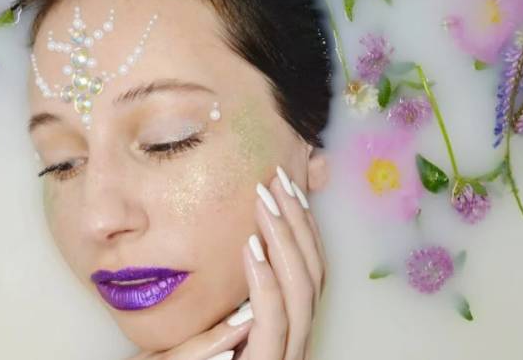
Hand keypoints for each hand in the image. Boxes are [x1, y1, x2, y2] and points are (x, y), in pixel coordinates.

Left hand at [129, 165, 325, 359]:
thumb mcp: (208, 316)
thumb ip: (231, 288)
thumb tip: (240, 235)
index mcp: (285, 325)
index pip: (308, 270)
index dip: (302, 226)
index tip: (284, 185)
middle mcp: (292, 340)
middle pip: (313, 274)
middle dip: (298, 222)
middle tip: (278, 180)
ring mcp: (283, 356)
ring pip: (303, 293)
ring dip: (285, 240)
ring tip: (265, 202)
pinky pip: (273, 322)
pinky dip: (267, 281)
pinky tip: (251, 247)